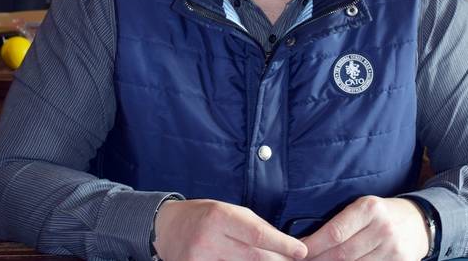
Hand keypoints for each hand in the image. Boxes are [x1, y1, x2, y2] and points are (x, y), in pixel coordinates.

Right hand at [153, 199, 307, 259]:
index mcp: (220, 217)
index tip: (301, 251)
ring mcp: (199, 260)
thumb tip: (286, 244)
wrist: (166, 227)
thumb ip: (256, 227)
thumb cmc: (204, 216)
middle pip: (253, 258)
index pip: (256, 234)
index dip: (282, 244)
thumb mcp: (230, 211)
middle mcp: (208, 239)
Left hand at [302, 196, 429, 260]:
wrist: (418, 221)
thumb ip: (339, 222)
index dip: (314, 246)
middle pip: (342, 254)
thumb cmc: (381, 214)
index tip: (299, 252)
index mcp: (369, 209)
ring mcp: (393, 249)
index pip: (334, 232)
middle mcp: (383, 228)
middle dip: (319, 260)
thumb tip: (307, 241)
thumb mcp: (362, 207)